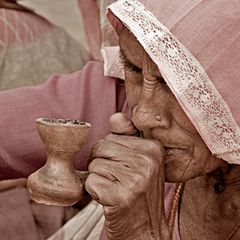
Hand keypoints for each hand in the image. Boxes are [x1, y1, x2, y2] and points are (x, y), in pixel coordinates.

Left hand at [86, 113, 169, 238]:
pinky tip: (111, 200)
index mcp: (153, 148)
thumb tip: (115, 116)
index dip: (110, 153)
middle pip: (100, 147)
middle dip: (101, 164)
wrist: (146, 230)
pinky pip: (91, 182)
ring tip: (116, 189)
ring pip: (94, 164)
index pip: (111, 136)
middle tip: (117, 180)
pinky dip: (95, 193)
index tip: (122, 167)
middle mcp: (147, 160)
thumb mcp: (139, 161)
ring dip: (99, 179)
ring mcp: (136, 177)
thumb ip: (127, 136)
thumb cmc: (139, 193)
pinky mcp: (121, 195)